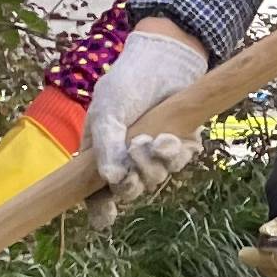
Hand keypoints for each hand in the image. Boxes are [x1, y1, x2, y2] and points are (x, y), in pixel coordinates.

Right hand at [85, 21, 211, 206]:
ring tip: (151, 140)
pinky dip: (175, 154)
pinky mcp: (180, 147)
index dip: (101, 209)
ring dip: (154, 164)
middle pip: (130, 192)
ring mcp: (154, 155)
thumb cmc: (126, 84)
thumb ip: (106, 146)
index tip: (107, 217)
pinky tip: (169, 138)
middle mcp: (127, 160)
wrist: (163, 60)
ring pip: (157, 180)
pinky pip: (180, 164)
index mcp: (101, 155)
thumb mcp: (106, 113)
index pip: (97, 193)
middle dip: (133, 182)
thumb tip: (112, 180)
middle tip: (134, 156)